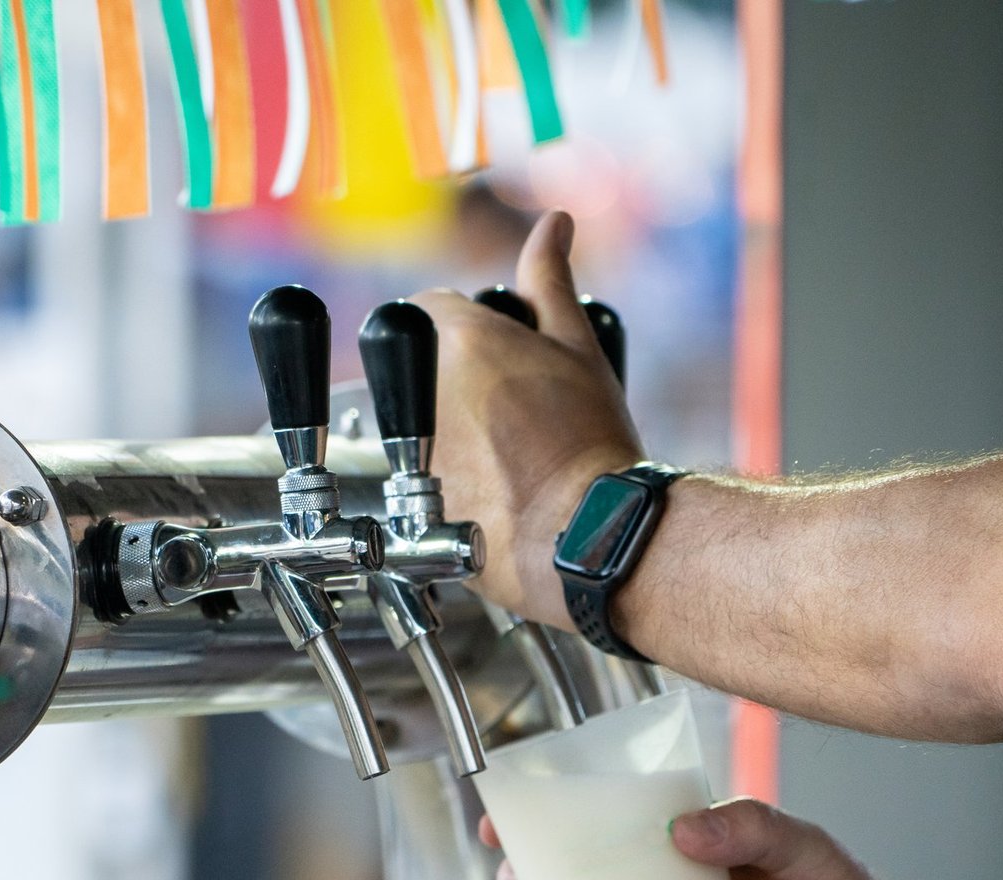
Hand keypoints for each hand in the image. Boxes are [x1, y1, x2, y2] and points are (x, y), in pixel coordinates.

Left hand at [412, 211, 642, 625]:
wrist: (588, 532)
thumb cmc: (590, 442)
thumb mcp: (578, 347)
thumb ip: (550, 280)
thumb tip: (553, 225)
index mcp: (461, 338)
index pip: (425, 305)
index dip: (458, 325)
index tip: (487, 351)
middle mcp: (425, 388)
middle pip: (415, 365)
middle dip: (447, 377)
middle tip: (502, 405)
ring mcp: (414, 445)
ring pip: (413, 421)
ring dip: (444, 428)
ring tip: (504, 453)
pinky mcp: (414, 497)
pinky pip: (418, 476)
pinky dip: (446, 479)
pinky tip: (493, 489)